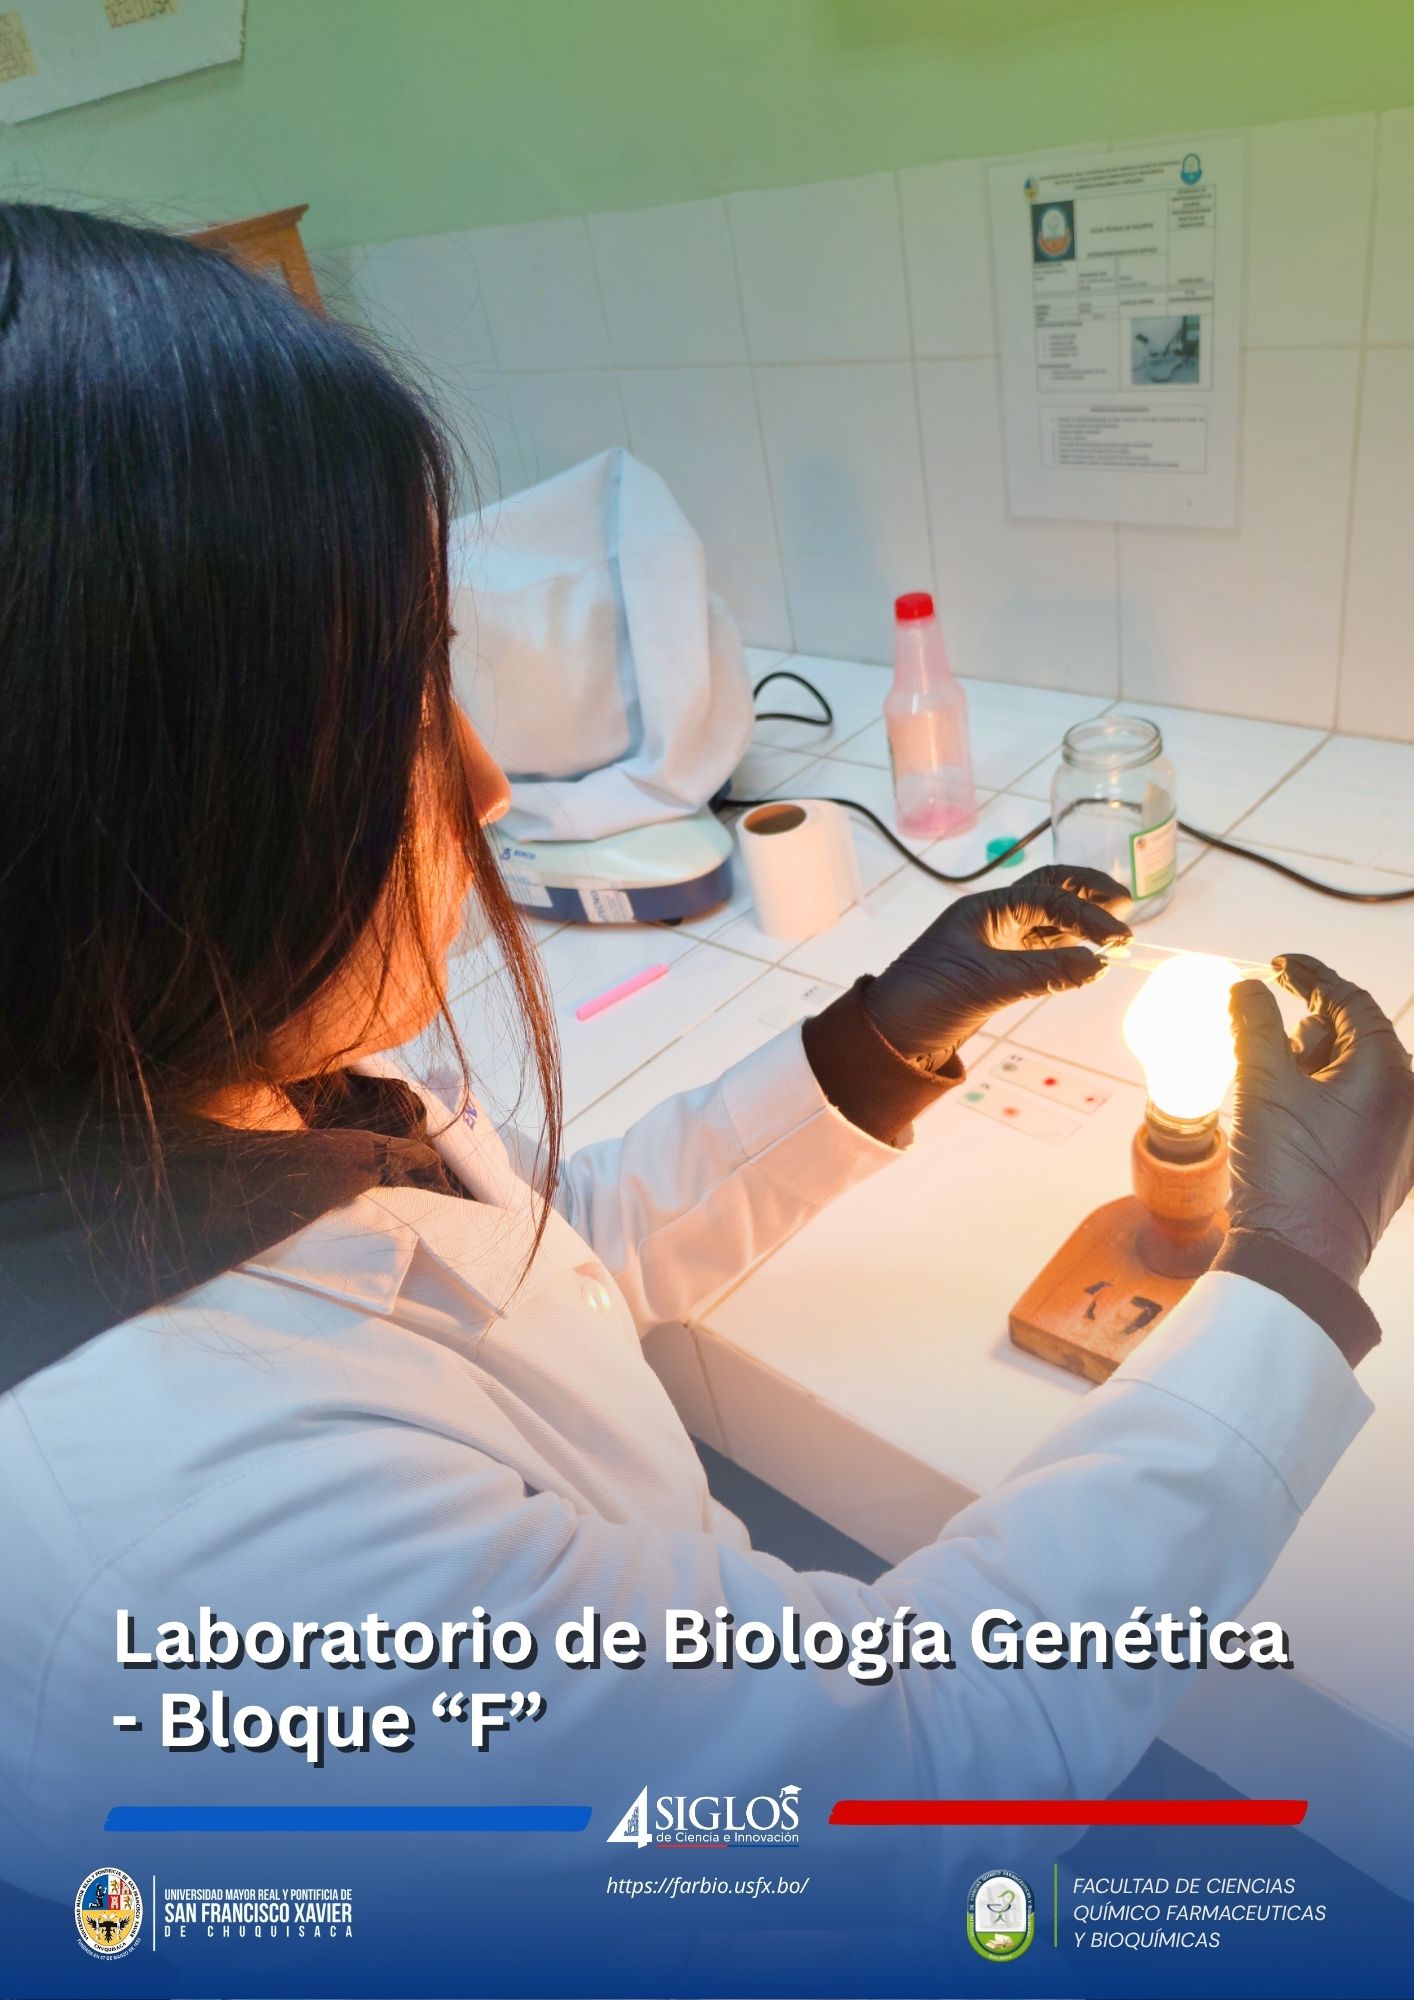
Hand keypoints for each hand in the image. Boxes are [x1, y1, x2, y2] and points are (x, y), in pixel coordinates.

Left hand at [861, 865, 1131, 1070]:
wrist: (890, 1039)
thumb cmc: (924, 999)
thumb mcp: (985, 984)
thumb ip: (1043, 973)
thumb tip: (1099, 965)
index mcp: (985, 908)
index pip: (1047, 897)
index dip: (1087, 915)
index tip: (1118, 939)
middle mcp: (993, 920)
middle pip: (1049, 892)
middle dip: (1087, 894)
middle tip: (1126, 903)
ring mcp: (997, 946)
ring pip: (1048, 924)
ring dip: (1081, 924)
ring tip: (1117, 932)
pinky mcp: (999, 974)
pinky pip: (1042, 954)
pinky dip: (1068, 955)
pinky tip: (1090, 962)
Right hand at [1228, 955, 1413, 1286]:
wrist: (1301, 1257)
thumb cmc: (1287, 1171)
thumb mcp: (1262, 1085)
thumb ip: (1253, 1026)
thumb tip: (1248, 987)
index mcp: (1388, 1070)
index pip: (1349, 1001)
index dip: (1309, 975)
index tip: (1277, 965)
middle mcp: (1408, 1098)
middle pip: (1357, 1036)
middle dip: (1310, 1026)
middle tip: (1267, 1029)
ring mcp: (1404, 1134)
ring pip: (1359, 1074)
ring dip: (1316, 1064)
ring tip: (1274, 1077)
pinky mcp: (1390, 1162)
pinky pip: (1362, 1108)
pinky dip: (1327, 1096)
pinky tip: (1291, 1109)